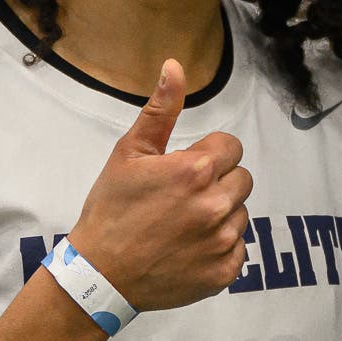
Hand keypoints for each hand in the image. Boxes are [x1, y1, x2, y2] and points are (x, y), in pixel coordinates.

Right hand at [66, 59, 252, 311]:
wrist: (99, 274)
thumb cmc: (111, 209)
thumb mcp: (129, 153)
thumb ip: (161, 110)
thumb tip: (175, 66)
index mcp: (196, 170)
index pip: (231, 147)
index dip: (208, 155)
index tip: (185, 168)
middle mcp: (216, 205)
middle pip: (241, 179)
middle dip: (217, 182)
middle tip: (183, 197)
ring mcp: (223, 241)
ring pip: (240, 214)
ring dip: (220, 215)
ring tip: (182, 224)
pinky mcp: (225, 272)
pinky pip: (238, 249)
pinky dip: (219, 248)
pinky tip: (188, 249)